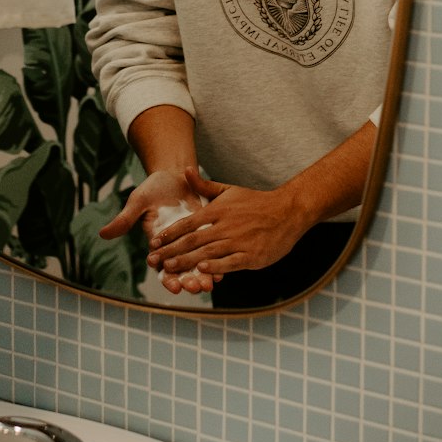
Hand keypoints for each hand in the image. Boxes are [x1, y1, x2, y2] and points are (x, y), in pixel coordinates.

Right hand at [98, 168, 213, 294]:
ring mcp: (191, 242)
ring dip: (202, 276)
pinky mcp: (205, 234)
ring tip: (209, 284)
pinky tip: (222, 269)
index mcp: (158, 243)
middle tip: (195, 287)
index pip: (161, 267)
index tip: (173, 286)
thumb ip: (125, 219)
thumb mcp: (138, 201)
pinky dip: (216, 262)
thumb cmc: (154, 188)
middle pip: (181, 271)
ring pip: (196, 265)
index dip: (167, 278)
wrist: (176, 175)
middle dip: (187, 281)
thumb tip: (102, 234)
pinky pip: (211, 252)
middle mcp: (175, 247)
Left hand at [148, 168, 308, 279]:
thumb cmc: (256, 202)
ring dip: (186, 261)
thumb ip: (205, 186)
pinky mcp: (251, 256)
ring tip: (169, 269)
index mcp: (218, 210)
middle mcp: (225, 226)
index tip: (154, 242)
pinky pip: (229, 263)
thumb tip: (185, 170)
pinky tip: (201, 270)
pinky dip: (215, 267)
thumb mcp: (229, 190)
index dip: (169, 233)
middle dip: (171, 251)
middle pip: (192, 240)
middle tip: (153, 260)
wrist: (287, 212)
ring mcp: (238, 241)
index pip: (188, 222)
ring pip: (207, 253)